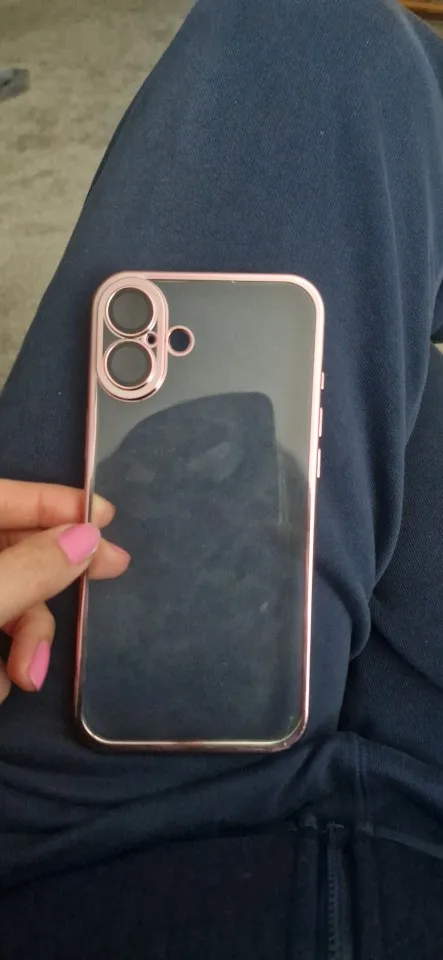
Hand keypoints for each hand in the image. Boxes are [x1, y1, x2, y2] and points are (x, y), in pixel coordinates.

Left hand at [0, 479, 129, 703]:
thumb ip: (28, 571)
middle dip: (52, 580)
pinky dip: (3, 666)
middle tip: (116, 569)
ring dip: (28, 641)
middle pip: (16, 552)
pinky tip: (0, 686)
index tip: (107, 515)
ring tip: (25, 677)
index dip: (54, 501)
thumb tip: (85, 537)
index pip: (3, 497)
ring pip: (10, 604)